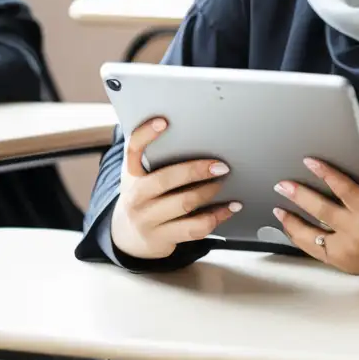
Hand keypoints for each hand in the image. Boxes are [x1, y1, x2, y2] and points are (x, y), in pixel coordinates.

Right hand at [109, 117, 240, 260]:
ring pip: (184, 204)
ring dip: (209, 192)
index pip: (132, 150)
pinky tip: (230, 207)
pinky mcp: (163, 238)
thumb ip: (156, 159)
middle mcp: (136, 197)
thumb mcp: (140, 177)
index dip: (145, 134)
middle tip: (220, 166)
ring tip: (223, 183)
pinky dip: (218, 215)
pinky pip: (196, 227)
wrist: (128, 237)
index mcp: (130, 175)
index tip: (163, 121)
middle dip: (197, 170)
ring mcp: (148, 220)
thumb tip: (194, 134)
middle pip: (166, 179)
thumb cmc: (143, 197)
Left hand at [274, 120, 358, 278]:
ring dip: (292, 220)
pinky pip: (312, 249)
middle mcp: (356, 232)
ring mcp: (344, 250)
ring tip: (277, 206)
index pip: (346, 190)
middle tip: (282, 184)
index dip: (327, 174)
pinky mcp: (336, 260)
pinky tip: (286, 225)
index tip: (309, 161)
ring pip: (312, 234)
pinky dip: (296, 236)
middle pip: (323, 211)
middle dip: (300, 196)